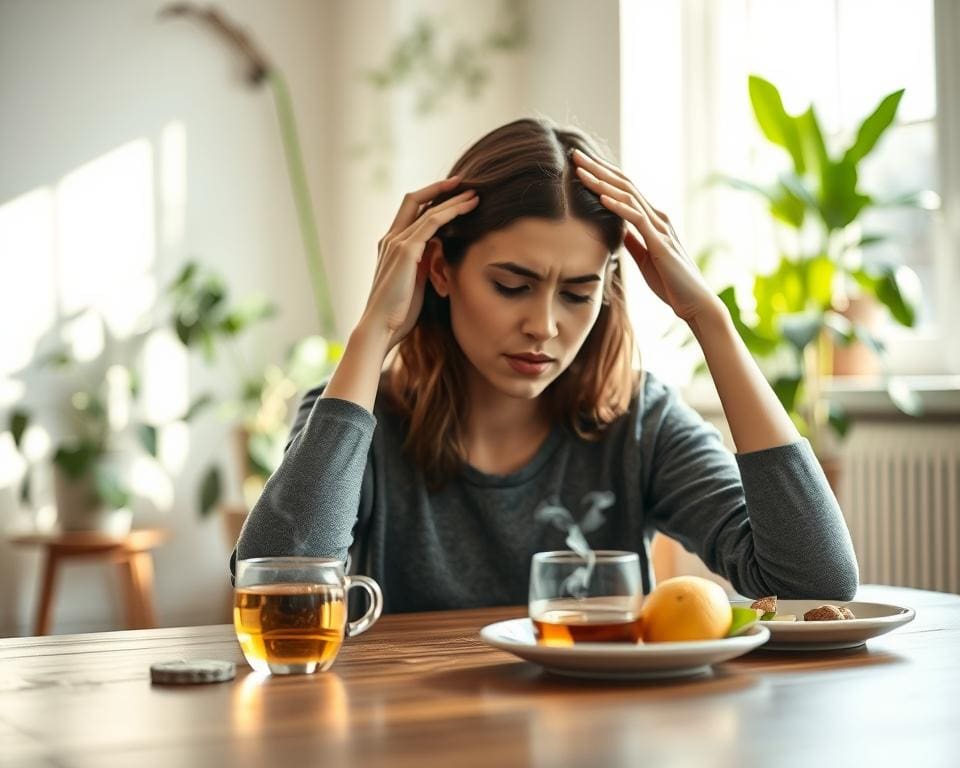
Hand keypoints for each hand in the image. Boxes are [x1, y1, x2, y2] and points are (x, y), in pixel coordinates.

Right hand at [361, 177, 478, 349]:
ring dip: (452, 200)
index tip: (452, 193)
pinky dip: (450, 212)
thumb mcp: (414, 282)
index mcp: (390, 245)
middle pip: (414, 199)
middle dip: (440, 189)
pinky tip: (466, 208)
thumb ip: (423, 263)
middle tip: (465, 183)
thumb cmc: (397, 313)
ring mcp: (396, 243)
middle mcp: (390, 238)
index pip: (409, 211)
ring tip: (474, 195)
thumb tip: (438, 251)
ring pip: (427, 209)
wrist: (380, 328)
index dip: (430, 198)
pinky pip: (431, 223)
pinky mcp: (406, 251)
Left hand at [571, 148, 719, 323]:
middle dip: (599, 169)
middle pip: (624, 184)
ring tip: (581, 170)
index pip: (624, 189)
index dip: (602, 175)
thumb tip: (617, 229)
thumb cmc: (670, 283)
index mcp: (652, 220)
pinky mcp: (660, 244)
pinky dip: (619, 207)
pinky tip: (602, 198)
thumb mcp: (644, 258)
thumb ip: (633, 240)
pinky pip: (637, 220)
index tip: (580, 164)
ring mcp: (660, 228)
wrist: (694, 303)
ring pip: (628, 196)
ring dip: (603, 182)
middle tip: (575, 154)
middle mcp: (657, 218)